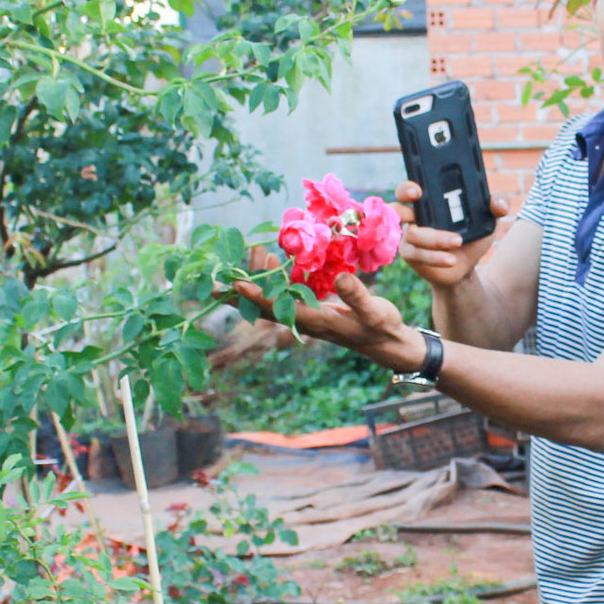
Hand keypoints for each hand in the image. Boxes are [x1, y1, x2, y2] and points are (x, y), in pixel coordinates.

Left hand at [230, 271, 423, 373]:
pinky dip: (275, 281)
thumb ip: (356, 295)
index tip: (235, 284)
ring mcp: (309, 316)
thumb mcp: (375, 311)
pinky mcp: (314, 311)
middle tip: (215, 282)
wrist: (389, 344)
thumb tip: (340, 277)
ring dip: (257, 283)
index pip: (279, 308)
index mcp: (317, 321)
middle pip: (265, 308)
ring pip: (274, 301)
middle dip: (240, 295)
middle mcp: (306, 320)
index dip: (256, 296)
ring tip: (247, 259)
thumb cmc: (383, 328)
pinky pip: (287, 296)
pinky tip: (273, 265)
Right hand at [392, 179, 513, 287]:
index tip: (417, 190)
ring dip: (435, 238)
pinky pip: (418, 254)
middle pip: (397, 207)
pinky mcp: (412, 255)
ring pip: (413, 234)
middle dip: (403, 205)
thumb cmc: (473, 235)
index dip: (408, 187)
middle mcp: (414, 216)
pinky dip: (435, 256)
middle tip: (418, 201)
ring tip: (457, 241)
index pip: (410, 189)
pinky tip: (451, 259)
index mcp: (429, 202)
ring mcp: (410, 236)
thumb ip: (498, 204)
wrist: (468, 265)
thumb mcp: (488, 218)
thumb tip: (498, 204)